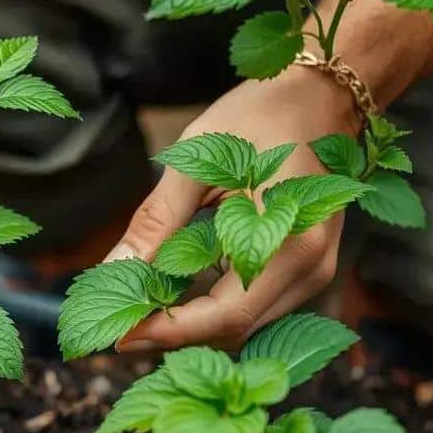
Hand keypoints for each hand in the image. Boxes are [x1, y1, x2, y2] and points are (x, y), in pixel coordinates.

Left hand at [111, 68, 360, 351]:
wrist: (320, 96)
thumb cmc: (256, 116)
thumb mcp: (196, 161)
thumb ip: (156, 222)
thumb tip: (112, 272)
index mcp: (289, 241)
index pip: (225, 316)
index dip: (169, 333)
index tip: (120, 336)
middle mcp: (312, 268)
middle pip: (235, 331)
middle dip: (174, 335)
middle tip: (119, 324)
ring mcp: (315, 272)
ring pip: (245, 326)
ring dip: (192, 325)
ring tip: (140, 307)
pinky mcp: (308, 269)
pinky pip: (256, 306)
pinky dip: (212, 307)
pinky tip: (175, 290)